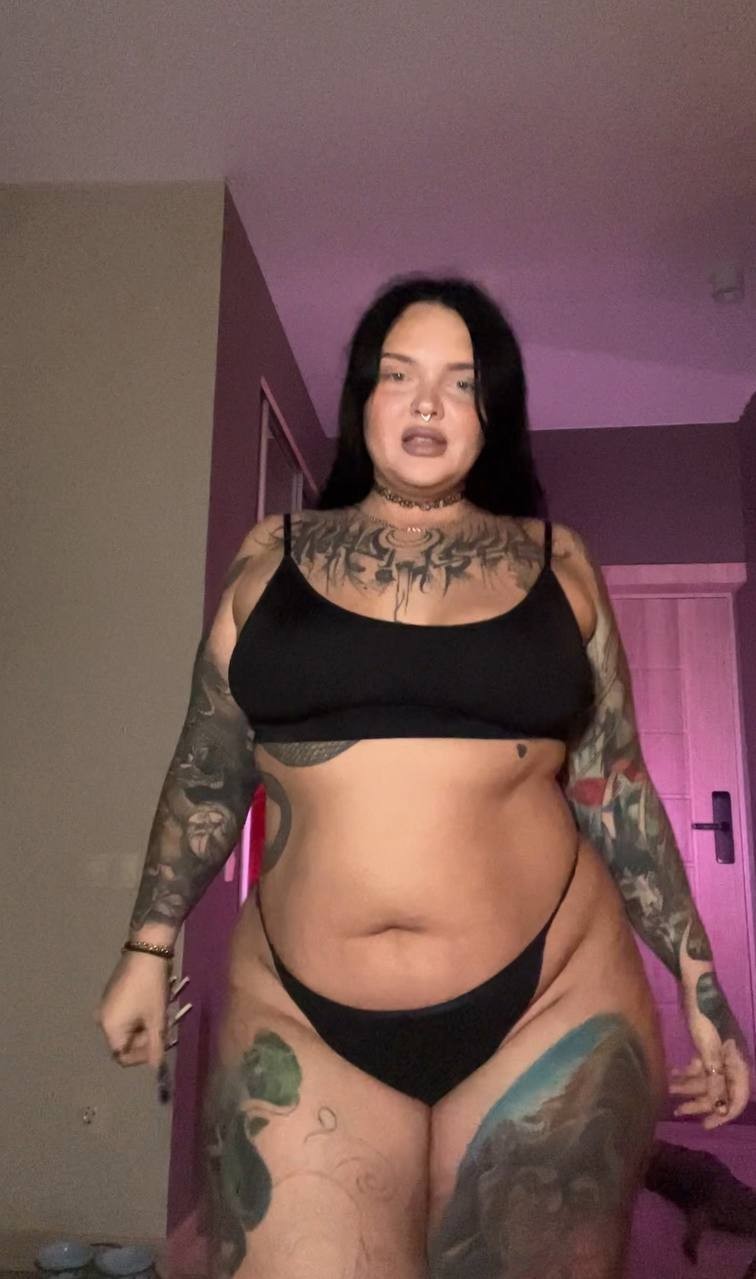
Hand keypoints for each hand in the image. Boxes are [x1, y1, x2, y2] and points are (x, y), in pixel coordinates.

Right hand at [96, 950, 169, 1067]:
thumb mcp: (156, 1019)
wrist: (146, 951)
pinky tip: (151, 1005)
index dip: (141, 1056)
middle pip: (124, 1042)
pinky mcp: (110, 994)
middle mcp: (102, 1019)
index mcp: (110, 1028)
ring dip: (143, 1027)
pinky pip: (123, 1014)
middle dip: (145, 1039)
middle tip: (163, 1029)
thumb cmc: (150, 987)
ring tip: (160, 1015)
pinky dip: (138, 1015)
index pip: (122, 1056)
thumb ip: (155, 1046)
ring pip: (126, 1028)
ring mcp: (105, 1006)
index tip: (159, 1046)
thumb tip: (155, 1067)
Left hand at [671, 973, 750, 1127]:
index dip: (723, 1114)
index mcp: (739, 1063)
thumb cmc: (704, 1017)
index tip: (705, 1124)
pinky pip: (699, 1066)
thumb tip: (719, 1108)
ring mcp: (718, 1052)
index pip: (737, 1098)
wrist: (695, 985)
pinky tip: (672, 1074)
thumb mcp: (708, 1051)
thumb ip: (715, 1081)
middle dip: (700, 1101)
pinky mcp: (706, 1044)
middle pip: (719, 1090)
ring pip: (706, 1078)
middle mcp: (732, 1060)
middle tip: (678, 1111)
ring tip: (669, 1091)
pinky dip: (687, 1072)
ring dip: (688, 1087)